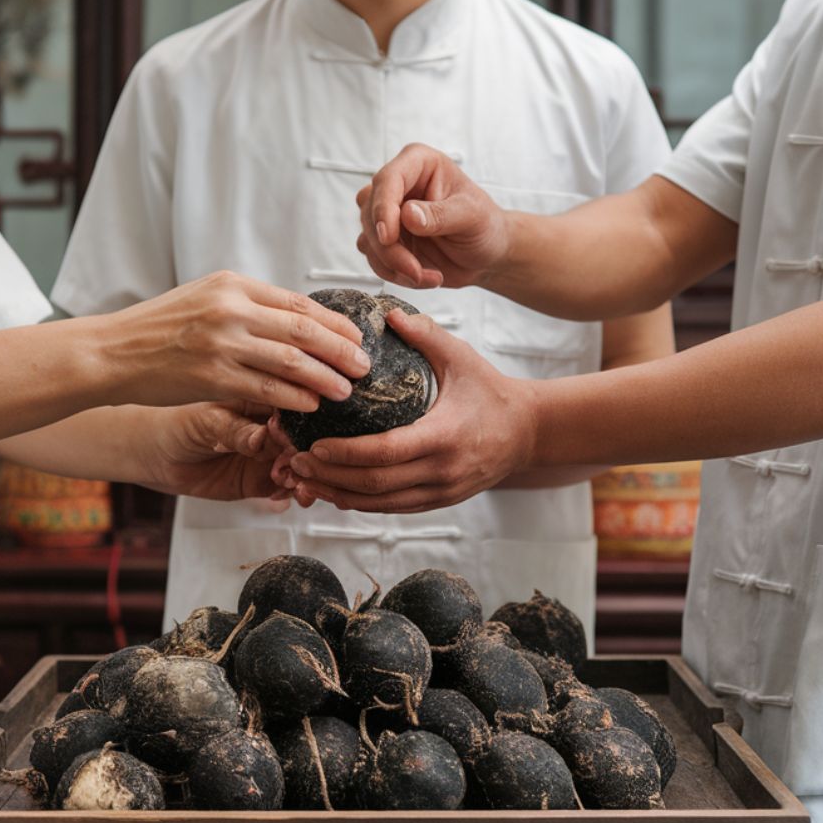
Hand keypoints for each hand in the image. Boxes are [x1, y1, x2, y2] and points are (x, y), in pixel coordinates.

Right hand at [90, 271, 372, 410]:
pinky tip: (311, 406)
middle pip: (304, 330)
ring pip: (291, 361)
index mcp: (233, 284)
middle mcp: (230, 309)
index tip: (356, 338)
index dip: (334, 323)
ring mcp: (222, 343)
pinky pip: (267, 389)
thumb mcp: (205, 298)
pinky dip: (295, 398)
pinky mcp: (212, 377)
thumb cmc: (159, 328)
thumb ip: (248, 305)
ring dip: (325, 378)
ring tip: (346, 391)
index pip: (298, 303)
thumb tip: (297, 321)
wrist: (111, 352)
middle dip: (341, 350)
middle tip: (364, 367)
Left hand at [142, 402, 291, 505]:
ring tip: (290, 481)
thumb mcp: (206, 421)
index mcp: (262, 396)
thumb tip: (263, 437)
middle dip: (306, 452)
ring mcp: (268, 453)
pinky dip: (293, 492)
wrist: (156, 455)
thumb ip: (236, 430)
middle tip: (294, 464)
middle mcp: (271, 425)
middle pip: (306, 436)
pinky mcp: (262, 479)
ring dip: (304, 474)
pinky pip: (288, 486)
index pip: (296, 404)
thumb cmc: (177, 423)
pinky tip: (287, 492)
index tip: (297, 434)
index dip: (305, 420)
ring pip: (302, 463)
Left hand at [281, 310, 536, 512]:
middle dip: (330, 476)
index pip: (385, 453)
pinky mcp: (439, 502)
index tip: (313, 446)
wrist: (528, 433)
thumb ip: (426, 335)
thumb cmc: (492, 392)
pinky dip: (360, 504)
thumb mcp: (462, 358)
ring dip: (338, 495)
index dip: (344, 454)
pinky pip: (392, 509)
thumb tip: (388, 313)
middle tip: (294, 461)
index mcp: (443, 436)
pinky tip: (334, 492)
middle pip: (374, 484)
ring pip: (379, 504)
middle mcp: (441, 471)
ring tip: (304, 480)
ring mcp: (441, 492)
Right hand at [356, 144, 510, 289]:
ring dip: (392, 265)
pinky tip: (423, 277)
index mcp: (419, 164)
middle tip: (415, 270)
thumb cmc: (484, 225)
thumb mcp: (472, 216)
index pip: (388, 179)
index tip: (387, 236)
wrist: (487, 254)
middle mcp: (398, 185)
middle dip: (388, 248)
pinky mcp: (386, 240)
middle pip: (370, 212)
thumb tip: (407, 215)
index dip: (382, 208)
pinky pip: (374, 258)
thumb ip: (441, 214)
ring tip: (426, 276)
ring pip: (368, 238)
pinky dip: (394, 274)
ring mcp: (389, 214)